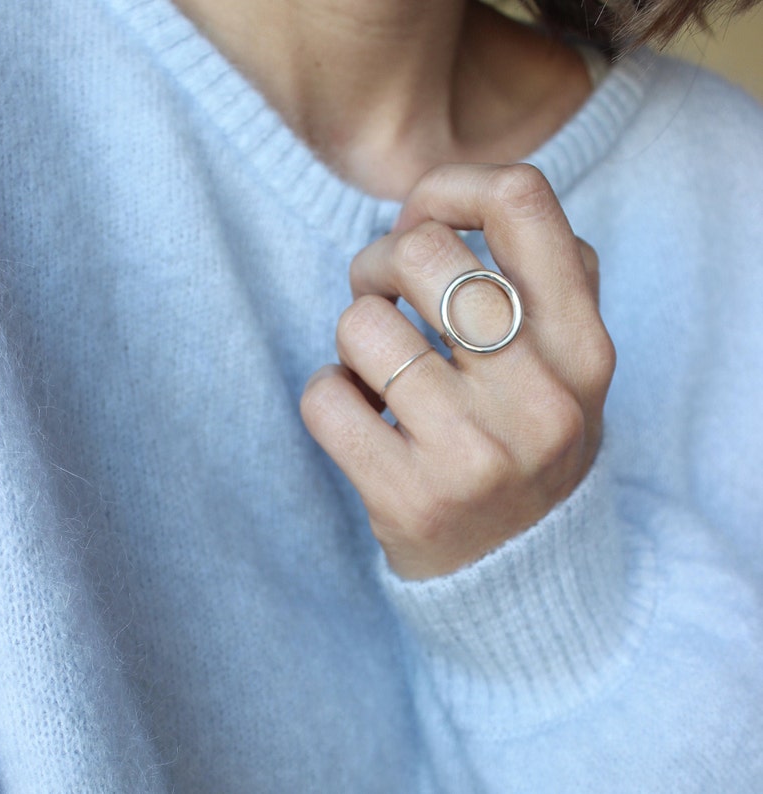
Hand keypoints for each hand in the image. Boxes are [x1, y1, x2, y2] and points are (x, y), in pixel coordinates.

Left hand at [301, 164, 614, 578]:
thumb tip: (432, 205)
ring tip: (378, 371)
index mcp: (585, 348)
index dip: (449, 187)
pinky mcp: (409, 498)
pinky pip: (324, 395)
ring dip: (354, 338)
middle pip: (423, 250)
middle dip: (378, 260)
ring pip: (361, 323)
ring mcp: (475, 453)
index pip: (522, 200)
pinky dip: (328, 394)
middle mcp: (541, 397)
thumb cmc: (526, 444)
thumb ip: (535, 279)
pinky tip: (362, 419)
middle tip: (380, 295)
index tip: (422, 218)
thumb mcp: (566, 364)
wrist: (520, 572)